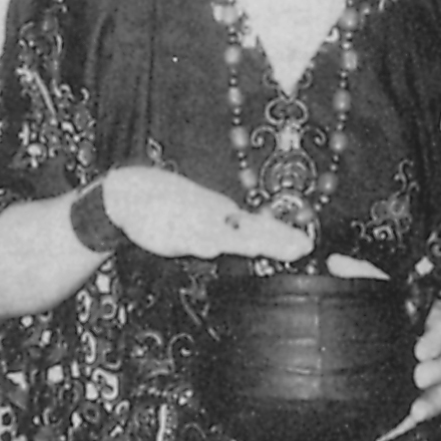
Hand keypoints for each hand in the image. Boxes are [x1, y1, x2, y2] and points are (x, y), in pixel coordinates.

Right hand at [102, 167, 312, 261]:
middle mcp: (215, 218)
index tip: (307, 245)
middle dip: (275, 241)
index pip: (261, 228)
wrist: (134, 192)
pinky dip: (198, 242)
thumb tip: (261, 241)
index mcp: (226, 216)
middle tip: (301, 248)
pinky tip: (210, 248)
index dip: (284, 237)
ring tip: (260, 247)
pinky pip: (185, 239)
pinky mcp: (169, 232)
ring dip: (240, 241)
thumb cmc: (175, 208)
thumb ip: (231, 232)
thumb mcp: (208, 219)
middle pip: (249, 231)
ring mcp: (193, 224)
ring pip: (219, 235)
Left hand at [328, 253, 440, 425]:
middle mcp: (435, 347)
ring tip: (416, 388)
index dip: (436, 335)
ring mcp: (433, 373)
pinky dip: (429, 408)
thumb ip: (357, 274)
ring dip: (435, 387)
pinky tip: (415, 411)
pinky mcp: (423, 395)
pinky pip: (436, 404)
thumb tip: (335, 262)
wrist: (385, 345)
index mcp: (426, 320)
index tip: (421, 343)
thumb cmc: (384, 314)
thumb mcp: (372, 289)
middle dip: (437, 364)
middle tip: (418, 369)